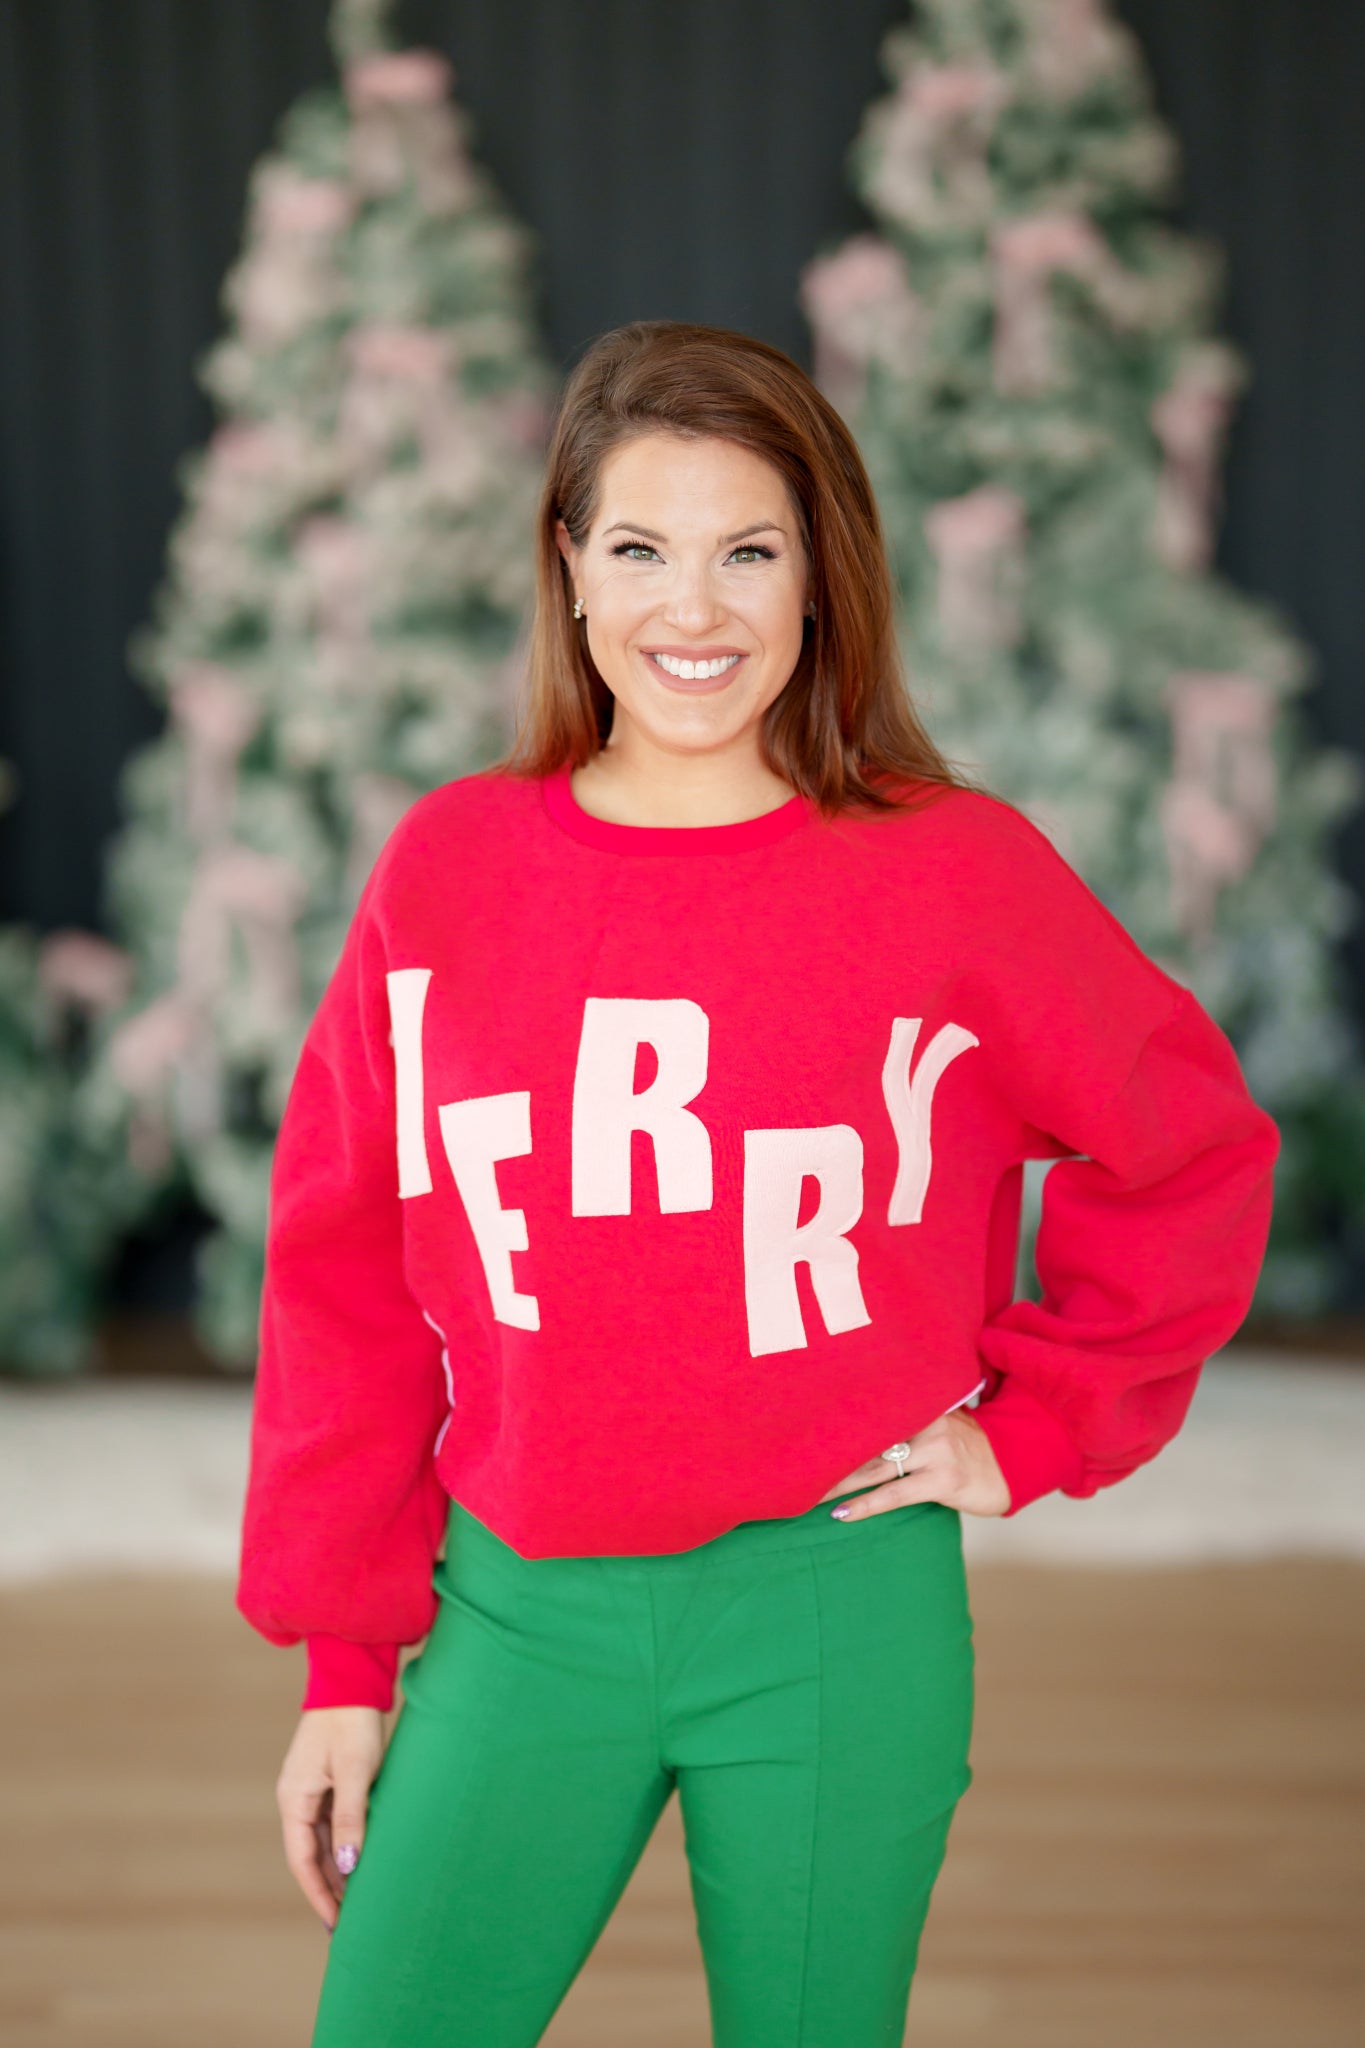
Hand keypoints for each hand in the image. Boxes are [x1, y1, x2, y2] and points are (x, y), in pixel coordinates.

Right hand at [276, 1706, 387, 1931]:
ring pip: (320, 1841)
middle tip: (349, 1923)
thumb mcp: (356, 1773)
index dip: (319, 1894)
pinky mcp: (325, 1781)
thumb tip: (346, 1867)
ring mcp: (310, 1789)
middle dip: (327, 1888)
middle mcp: (296, 1798)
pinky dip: (342, 1846)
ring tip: (357, 1901)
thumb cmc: (352, 1723)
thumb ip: (350, 1820)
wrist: (351, 1679)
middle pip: (309, 1855)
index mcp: (294, 1798)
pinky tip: (358, 1862)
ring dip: (335, 1869)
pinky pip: (329, 1824)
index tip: (336, 1923)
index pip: (302, 1860)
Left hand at [815, 1409, 1011, 1518]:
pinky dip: (865, 1504)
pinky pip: (895, 1494)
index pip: (869, 1407)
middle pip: (865, 1437)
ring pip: (873, 1466)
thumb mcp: (939, 1417)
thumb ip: (906, 1413)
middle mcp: (927, 1421)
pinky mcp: (943, 1480)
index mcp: (922, 1401)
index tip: (800, 1424)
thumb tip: (853, 1417)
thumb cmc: (966, 1445)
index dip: (834, 1418)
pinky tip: (840, 1514)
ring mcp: (936, 1451)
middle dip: (828, 1452)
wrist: (1011, 1466)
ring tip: (804, 1491)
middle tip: (792, 1463)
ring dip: (837, 1481)